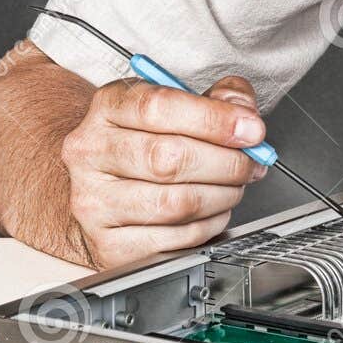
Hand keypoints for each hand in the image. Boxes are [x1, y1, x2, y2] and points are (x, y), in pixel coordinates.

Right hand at [62, 73, 266, 268]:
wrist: (101, 183)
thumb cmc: (148, 139)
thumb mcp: (179, 102)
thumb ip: (220, 98)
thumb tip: (245, 116)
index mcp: (109, 107)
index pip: (158, 107)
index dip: (214, 119)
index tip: (251, 130)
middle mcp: (92, 152)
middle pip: (169, 159)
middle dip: (227, 163)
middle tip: (251, 163)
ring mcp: (95, 202)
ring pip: (175, 204)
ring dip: (223, 196)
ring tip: (233, 186)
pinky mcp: (109, 245)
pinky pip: (175, 240)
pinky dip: (209, 226)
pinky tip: (213, 211)